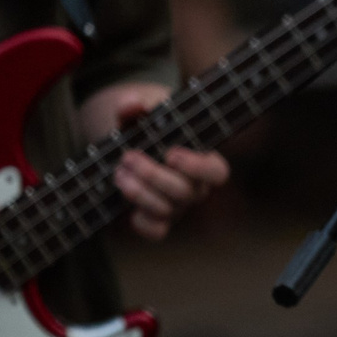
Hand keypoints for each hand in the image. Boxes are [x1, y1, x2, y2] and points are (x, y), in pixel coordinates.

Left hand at [80, 83, 229, 239]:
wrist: (129, 146)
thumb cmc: (144, 127)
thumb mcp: (139, 113)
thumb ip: (134, 107)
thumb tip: (131, 104)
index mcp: (203, 159)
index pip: (217, 172)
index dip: (198, 168)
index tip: (171, 153)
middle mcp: (195, 187)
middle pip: (186, 193)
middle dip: (153, 175)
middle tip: (127, 157)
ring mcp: (178, 206)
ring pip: (167, 210)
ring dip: (139, 193)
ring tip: (118, 172)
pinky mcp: (158, 219)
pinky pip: (157, 231)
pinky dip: (142, 222)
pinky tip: (126, 207)